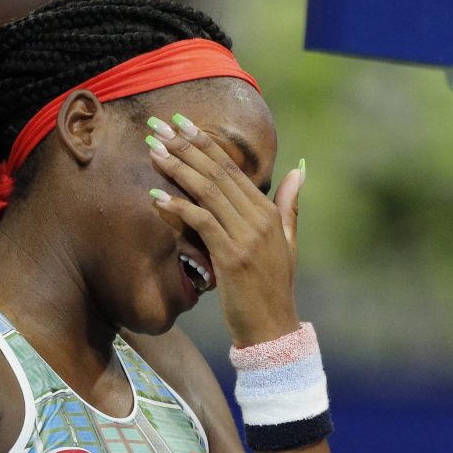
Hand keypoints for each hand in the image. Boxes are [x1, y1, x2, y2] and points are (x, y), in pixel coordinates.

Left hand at [148, 124, 302, 346]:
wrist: (273, 329)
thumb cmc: (274, 288)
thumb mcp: (287, 243)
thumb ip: (289, 205)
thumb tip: (299, 171)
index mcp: (270, 214)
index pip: (233, 170)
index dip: (205, 144)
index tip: (181, 124)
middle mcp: (260, 220)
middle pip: (218, 173)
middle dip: (186, 147)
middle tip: (158, 126)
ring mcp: (247, 238)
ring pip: (208, 192)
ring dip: (178, 169)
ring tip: (152, 150)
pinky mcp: (232, 257)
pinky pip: (202, 223)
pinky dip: (179, 208)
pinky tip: (156, 197)